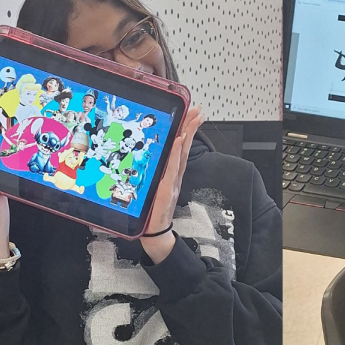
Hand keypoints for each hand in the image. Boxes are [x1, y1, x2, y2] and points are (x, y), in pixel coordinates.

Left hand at [140, 106, 203, 263]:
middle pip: (186, 148)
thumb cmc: (151, 213)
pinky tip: (180, 141)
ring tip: (193, 119)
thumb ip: (152, 178)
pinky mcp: (167, 189)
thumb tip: (146, 162)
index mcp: (171, 176)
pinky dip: (177, 154)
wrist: (154, 233)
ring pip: (183, 155)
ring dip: (188, 135)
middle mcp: (175, 176)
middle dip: (192, 128)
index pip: (181, 149)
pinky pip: (173, 169)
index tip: (192, 116)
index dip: (187, 132)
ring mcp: (173, 182)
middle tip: (199, 111)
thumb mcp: (151, 190)